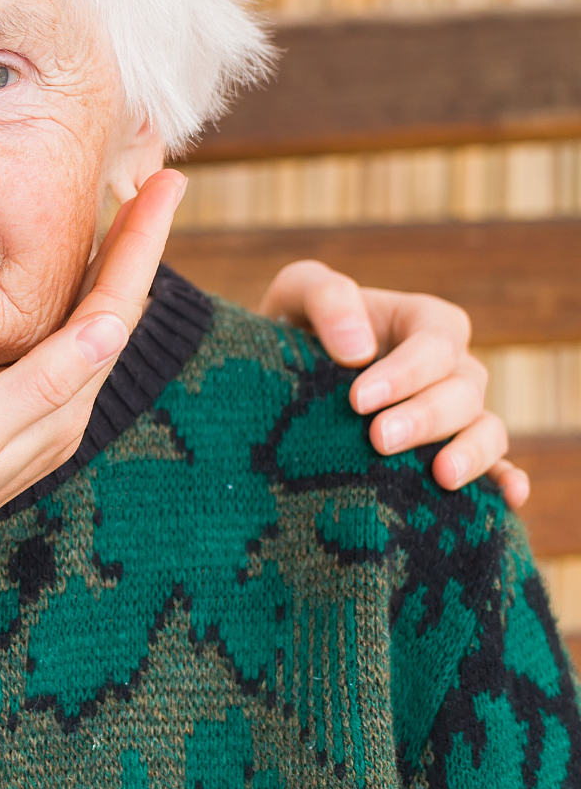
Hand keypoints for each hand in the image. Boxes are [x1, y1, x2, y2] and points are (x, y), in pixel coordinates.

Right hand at [0, 170, 187, 585]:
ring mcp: (33, 417)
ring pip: (88, 326)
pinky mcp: (1, 415)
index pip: (116, 310)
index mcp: (59, 410)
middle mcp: (59, 412)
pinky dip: (69, 296)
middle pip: (114, 313)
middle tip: (155, 181)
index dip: (142, 242)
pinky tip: (57, 279)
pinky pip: (54, 342)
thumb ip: (43, 379)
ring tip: (123, 213)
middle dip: (137, 246)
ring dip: (109, 268)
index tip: (167, 182)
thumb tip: (113, 326)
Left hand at [258, 261, 523, 507]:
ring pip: (488, 430)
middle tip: (379, 440)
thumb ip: (327, 298)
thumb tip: (358, 350)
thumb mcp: (298, 291)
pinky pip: (497, 468)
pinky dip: (507, 481)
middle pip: (464, 391)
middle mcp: (451, 368)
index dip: (405, 372)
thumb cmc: (295, 327)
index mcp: (424, 322)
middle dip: (425, 417)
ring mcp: (457, 414)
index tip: (358, 399)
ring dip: (472, 453)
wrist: (279, 377)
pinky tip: (509, 497)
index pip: (435, 343)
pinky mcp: (451, 453)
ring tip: (442, 476)